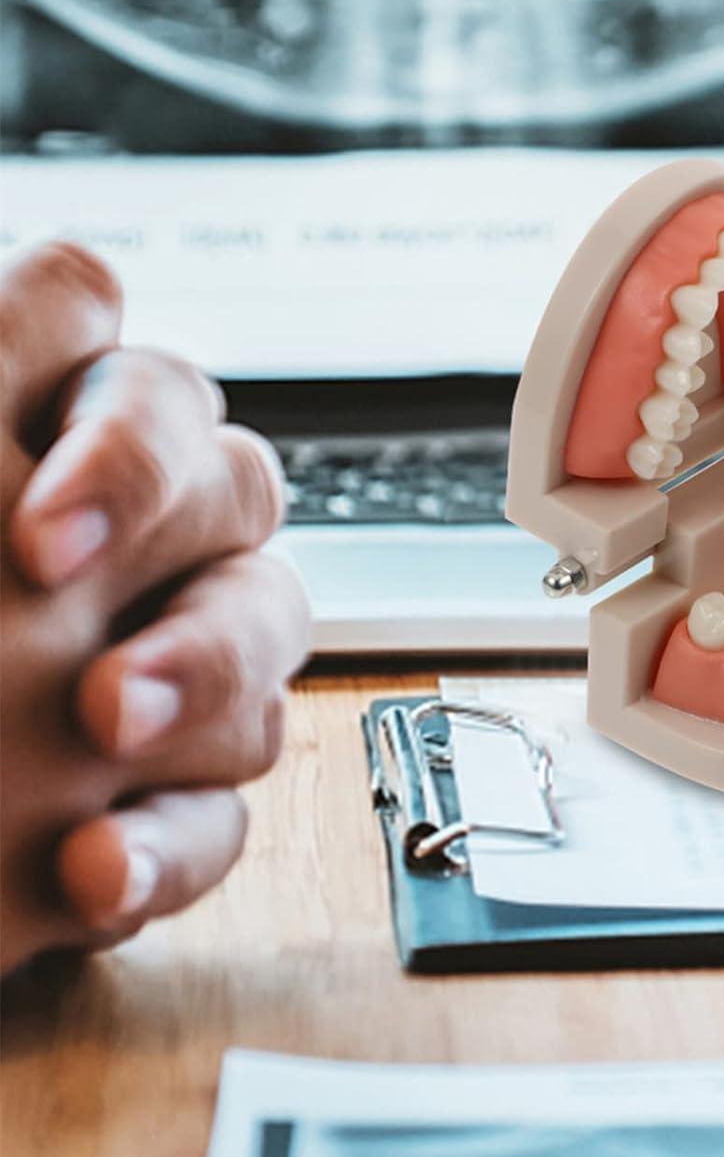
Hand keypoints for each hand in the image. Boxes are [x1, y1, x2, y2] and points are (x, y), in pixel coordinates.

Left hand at [1, 243, 308, 976]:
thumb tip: (71, 284)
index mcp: (0, 447)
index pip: (107, 353)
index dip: (116, 422)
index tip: (39, 528)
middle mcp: (83, 544)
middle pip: (231, 476)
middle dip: (173, 535)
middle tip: (76, 602)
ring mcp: (133, 672)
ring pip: (265, 630)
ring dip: (203, 682)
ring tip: (104, 738)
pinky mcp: (142, 811)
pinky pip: (226, 809)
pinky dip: (176, 842)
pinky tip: (95, 872)